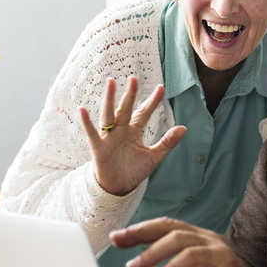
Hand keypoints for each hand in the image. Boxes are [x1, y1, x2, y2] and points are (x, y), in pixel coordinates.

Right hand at [79, 77, 185, 195]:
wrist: (118, 187)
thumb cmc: (134, 170)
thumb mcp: (154, 157)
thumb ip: (167, 143)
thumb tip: (183, 128)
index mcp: (134, 131)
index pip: (144, 112)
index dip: (152, 101)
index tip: (161, 87)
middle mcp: (121, 130)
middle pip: (126, 109)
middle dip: (130, 94)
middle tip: (133, 78)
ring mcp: (108, 137)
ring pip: (109, 115)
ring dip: (109, 99)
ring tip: (110, 83)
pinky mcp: (98, 148)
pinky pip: (91, 133)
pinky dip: (86, 122)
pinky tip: (82, 110)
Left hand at [110, 217, 266, 266]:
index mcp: (192, 242)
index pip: (161, 229)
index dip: (137, 232)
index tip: (115, 238)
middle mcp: (202, 238)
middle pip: (166, 225)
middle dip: (139, 232)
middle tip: (118, 240)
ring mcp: (214, 246)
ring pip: (178, 238)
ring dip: (152, 251)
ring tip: (134, 265)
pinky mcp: (223, 259)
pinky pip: (194, 257)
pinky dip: (174, 266)